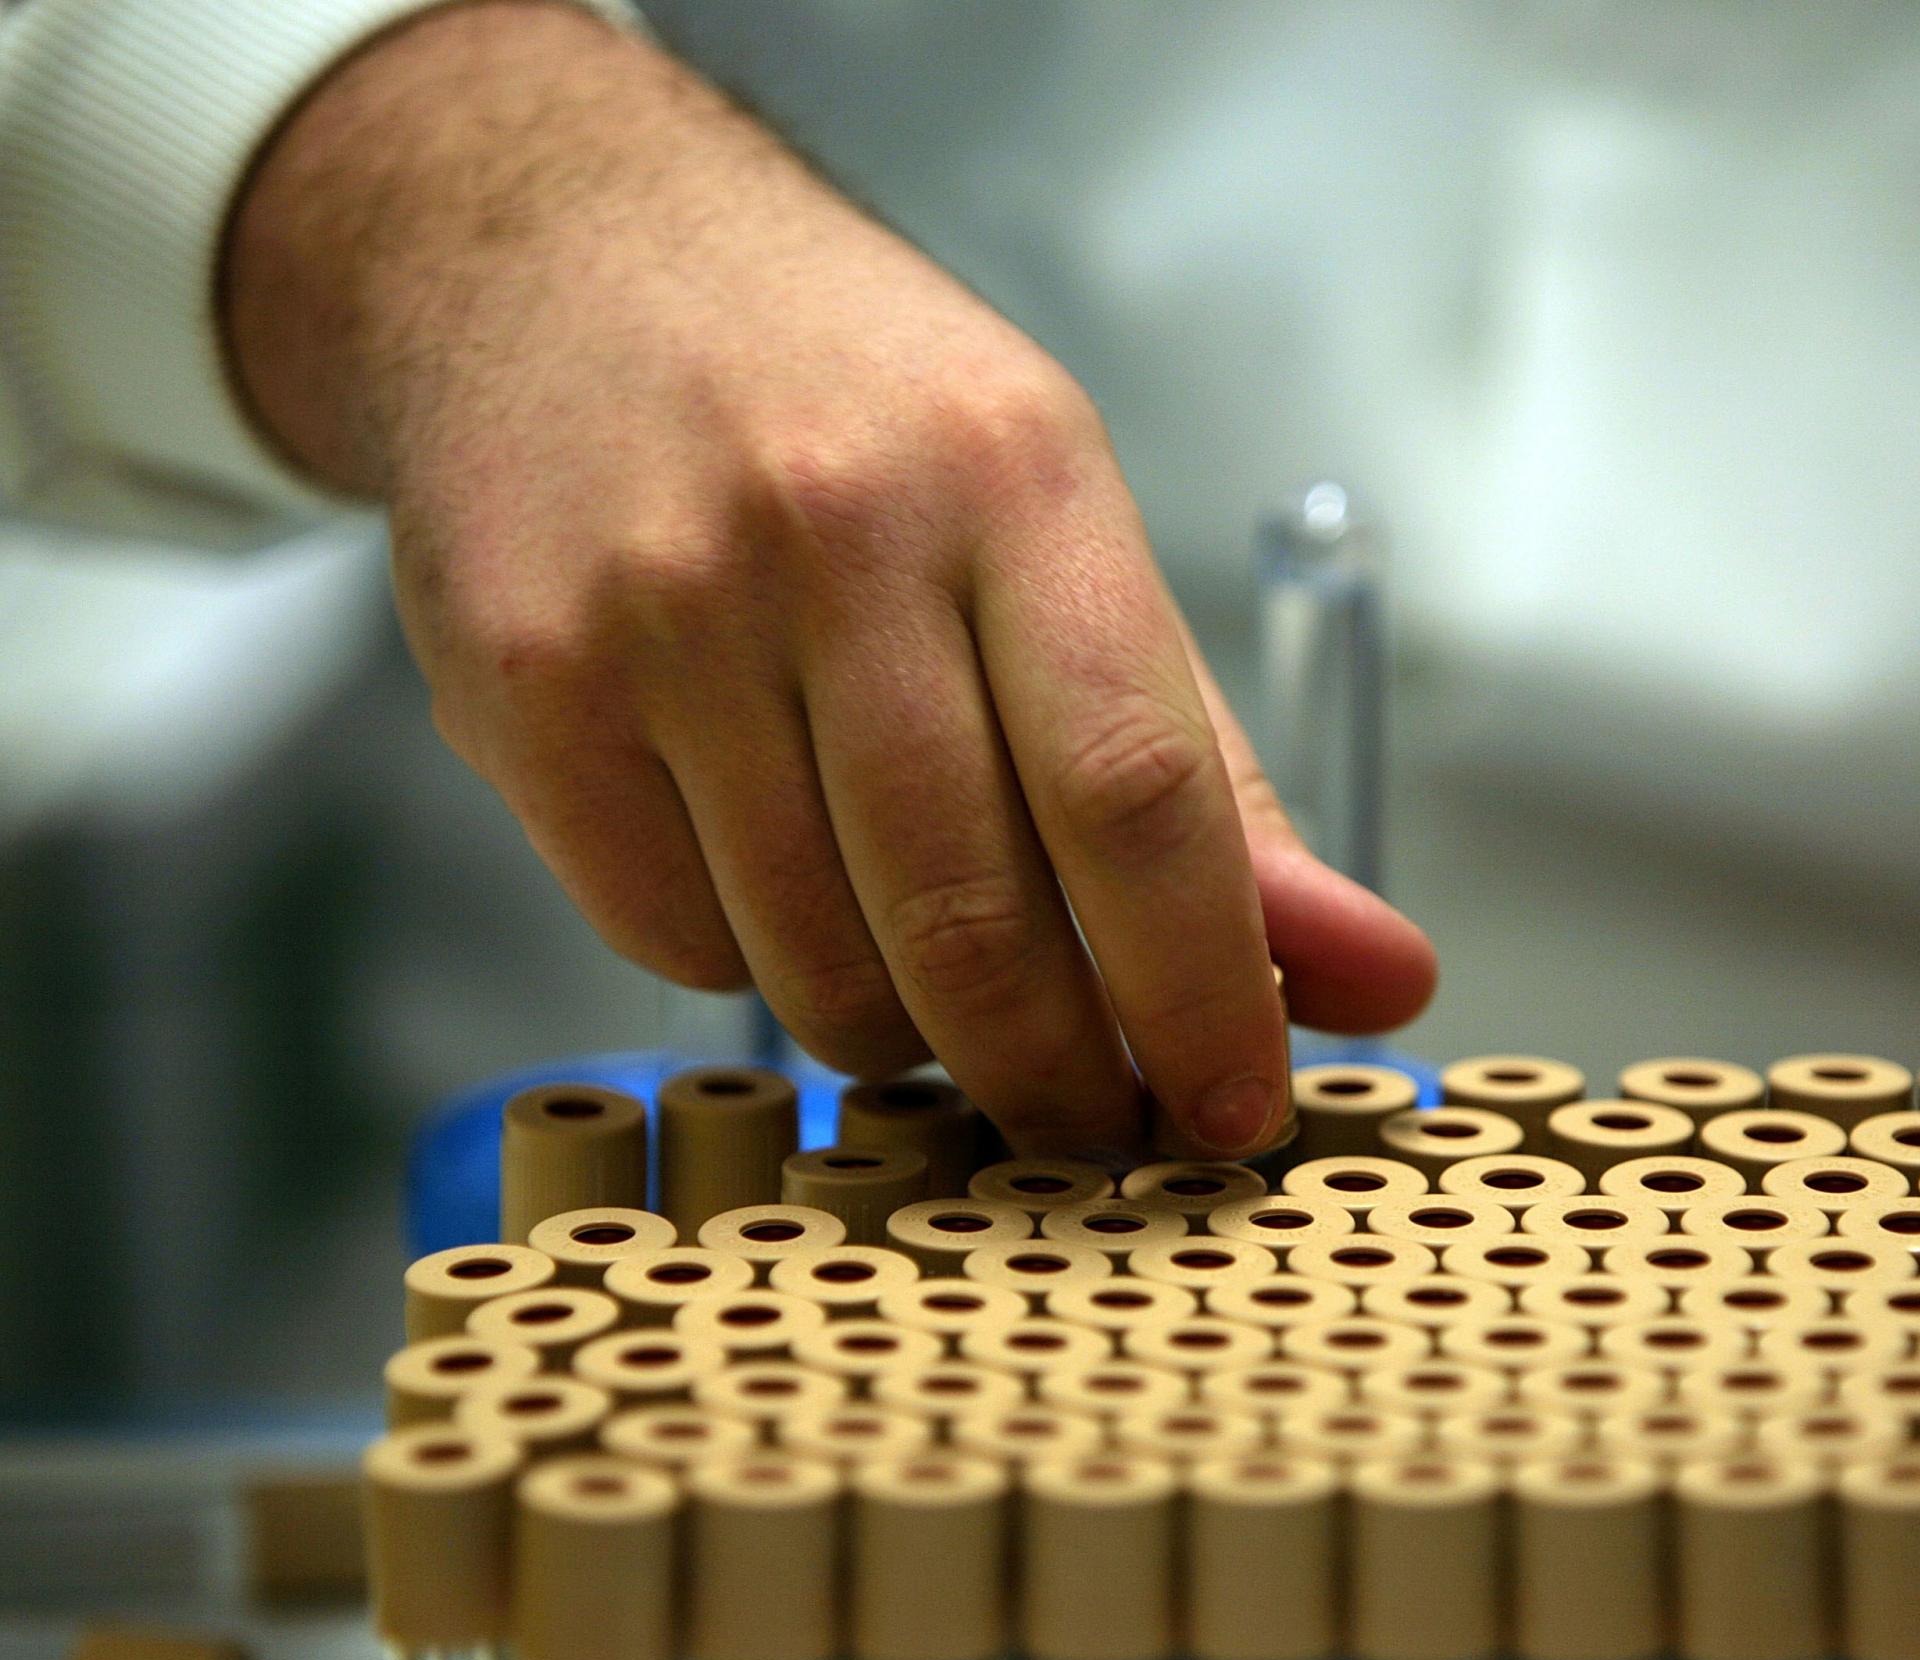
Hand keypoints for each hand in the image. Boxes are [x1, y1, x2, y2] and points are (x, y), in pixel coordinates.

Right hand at [220, 2, 1434, 1156]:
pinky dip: (753, 969)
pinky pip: (675, 944)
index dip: (1203, 991)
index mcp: (1017, 479)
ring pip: (821, 965)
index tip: (1238, 1113)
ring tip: (929, 976)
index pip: (1137, 792)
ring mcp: (663, 609)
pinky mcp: (526, 688)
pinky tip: (774, 883)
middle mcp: (834, 532)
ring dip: (903, 1032)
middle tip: (1091, 1125)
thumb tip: (1380, 980)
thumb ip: (1215, 778)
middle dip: (1055, 1077)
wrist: (564, 260)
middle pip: (975, 917)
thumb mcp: (1062, 537)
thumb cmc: (855, 417)